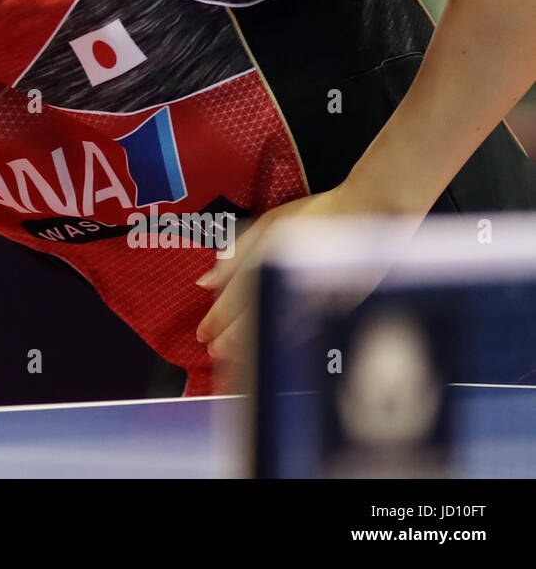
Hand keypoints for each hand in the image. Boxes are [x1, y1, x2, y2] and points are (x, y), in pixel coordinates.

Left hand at [193, 183, 421, 386]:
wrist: (371, 214)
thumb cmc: (318, 214)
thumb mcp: (269, 224)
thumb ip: (235, 255)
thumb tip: (205, 283)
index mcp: (268, 261)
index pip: (235, 299)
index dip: (217, 319)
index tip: (203, 334)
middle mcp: (289, 282)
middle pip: (253, 321)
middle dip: (231, 340)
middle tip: (214, 352)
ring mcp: (314, 298)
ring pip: (278, 332)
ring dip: (254, 349)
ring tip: (236, 361)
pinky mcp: (336, 309)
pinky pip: (302, 334)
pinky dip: (284, 344)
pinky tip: (275, 351)